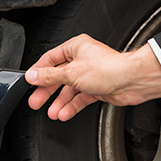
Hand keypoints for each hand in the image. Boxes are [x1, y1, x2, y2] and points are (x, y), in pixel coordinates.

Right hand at [25, 34, 160, 120]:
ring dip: (60, 102)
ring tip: (52, 113)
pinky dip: (72, 106)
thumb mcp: (71, 73)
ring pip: (69, 89)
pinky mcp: (97, 88)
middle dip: (47, 91)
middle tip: (36, 101)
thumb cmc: (108, 69)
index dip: (39, 72)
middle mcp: (83, 59)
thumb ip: (50, 76)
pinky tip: (64, 113)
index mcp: (75, 47)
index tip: (29, 82)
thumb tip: (33, 75)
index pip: (50, 59)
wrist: (131, 81)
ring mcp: (90, 74)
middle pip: (58, 76)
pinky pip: (80, 98)